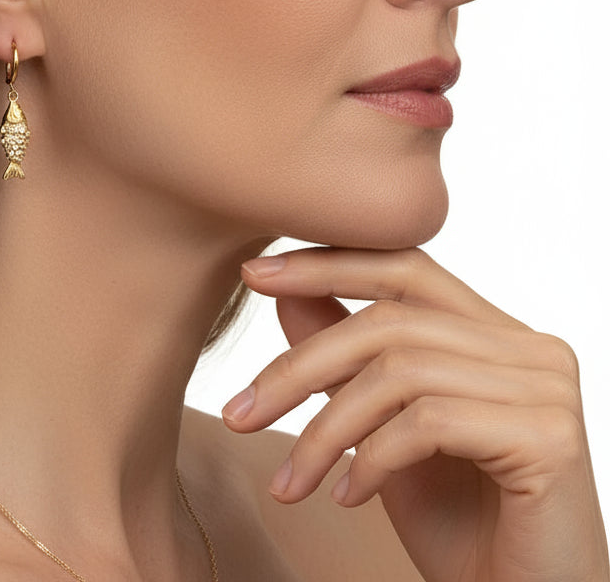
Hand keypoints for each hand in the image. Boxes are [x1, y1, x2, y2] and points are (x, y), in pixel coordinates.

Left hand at [221, 246, 609, 581]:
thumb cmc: (457, 524)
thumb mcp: (380, 429)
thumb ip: (345, 359)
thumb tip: (284, 291)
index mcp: (495, 333)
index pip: (404, 267)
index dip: (326, 264)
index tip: (252, 273)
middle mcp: (529, 348)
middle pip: (389, 321)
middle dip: (300, 366)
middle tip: (238, 412)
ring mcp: (545, 388)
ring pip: (399, 374)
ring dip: (325, 431)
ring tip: (292, 482)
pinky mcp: (548, 436)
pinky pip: (427, 422)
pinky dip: (371, 460)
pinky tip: (348, 498)